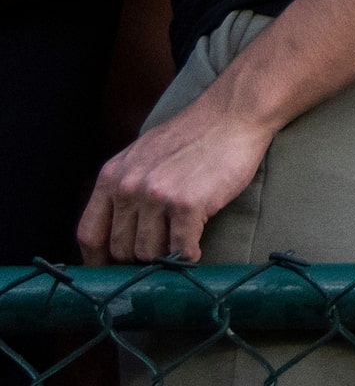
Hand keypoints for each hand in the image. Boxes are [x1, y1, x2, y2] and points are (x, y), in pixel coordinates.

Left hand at [78, 87, 277, 263]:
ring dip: (165, 256)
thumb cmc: (194, 134)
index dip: (97, 259)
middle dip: (140, 256)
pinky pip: (180, 249)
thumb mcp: (142, 155)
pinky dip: (188, 256)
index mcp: (112, 176)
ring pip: (148, 253)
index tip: (110, 271)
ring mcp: (157, 195)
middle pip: (120, 248)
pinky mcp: (188, 203)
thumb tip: (117, 229)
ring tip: (180, 245)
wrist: (233, 113)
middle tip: (160, 252)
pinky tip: (196, 248)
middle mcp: (129, 187)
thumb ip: (125, 187)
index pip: (89, 233)